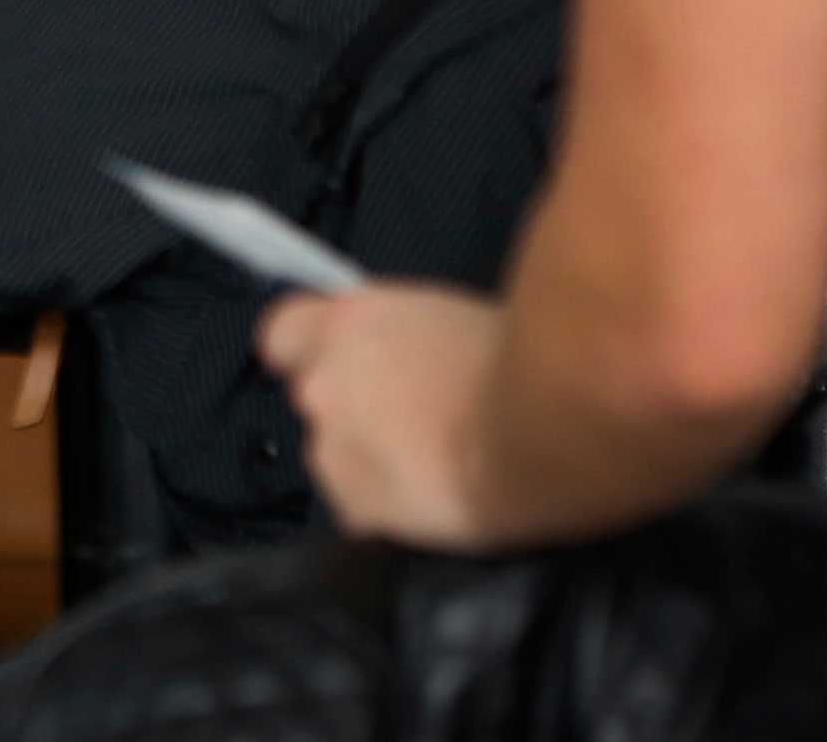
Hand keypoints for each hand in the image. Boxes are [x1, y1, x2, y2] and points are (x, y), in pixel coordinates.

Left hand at [257, 279, 513, 547]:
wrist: (543, 428)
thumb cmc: (521, 365)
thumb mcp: (452, 318)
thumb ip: (401, 335)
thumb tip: (403, 350)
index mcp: (349, 323)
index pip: (283, 332)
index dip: (307, 351)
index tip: (330, 362)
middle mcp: (327, 381)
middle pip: (314, 398)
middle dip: (352, 410)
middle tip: (406, 419)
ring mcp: (335, 446)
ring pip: (334, 455)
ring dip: (369, 460)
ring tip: (431, 462)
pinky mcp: (355, 506)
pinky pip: (359, 508)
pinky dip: (388, 508)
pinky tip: (434, 496)